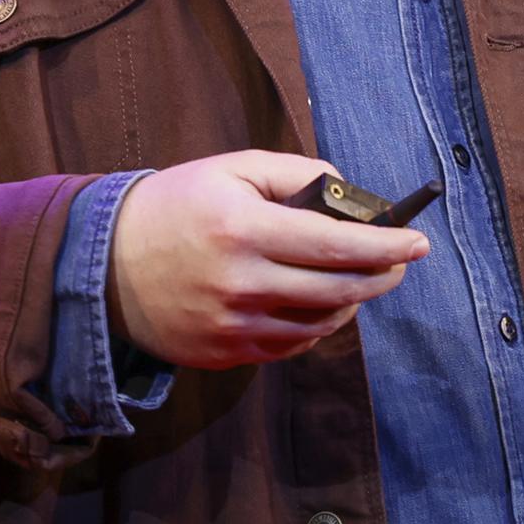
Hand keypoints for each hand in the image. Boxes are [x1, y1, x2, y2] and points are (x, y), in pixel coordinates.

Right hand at [107, 149, 427, 369]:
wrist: (104, 263)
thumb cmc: (177, 205)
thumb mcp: (233, 170)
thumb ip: (297, 175)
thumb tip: (351, 195)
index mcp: (245, 229)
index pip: (337, 245)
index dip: (387, 246)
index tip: (419, 243)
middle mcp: (241, 283)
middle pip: (339, 289)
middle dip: (382, 276)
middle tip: (399, 263)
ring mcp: (233, 325)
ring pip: (320, 322)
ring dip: (352, 301)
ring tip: (359, 278)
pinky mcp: (225, 353)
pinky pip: (291, 345)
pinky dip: (317, 324)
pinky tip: (322, 303)